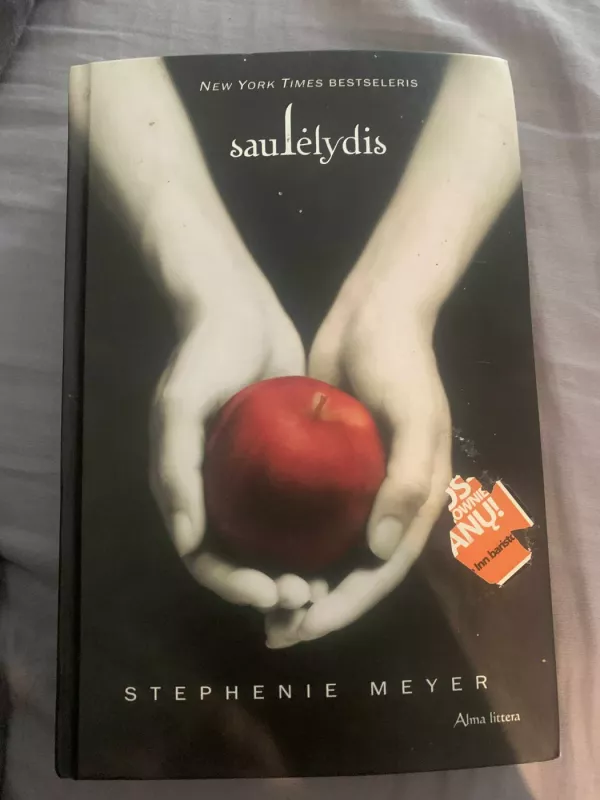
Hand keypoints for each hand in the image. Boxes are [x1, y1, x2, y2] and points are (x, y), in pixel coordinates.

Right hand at [151, 258, 306, 610]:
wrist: (241, 309)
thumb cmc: (205, 356)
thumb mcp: (181, 407)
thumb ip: (175, 471)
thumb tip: (188, 542)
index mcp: (187, 491)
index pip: (206, 557)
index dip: (234, 584)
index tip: (273, 593)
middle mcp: (218, 493)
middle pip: (242, 559)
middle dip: (270, 588)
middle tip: (311, 594)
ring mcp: (252, 480)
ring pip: (273, 543)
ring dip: (296, 569)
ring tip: (330, 583)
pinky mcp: (284, 463)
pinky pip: (298, 509)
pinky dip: (314, 533)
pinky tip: (346, 543)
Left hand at [266, 264, 451, 646]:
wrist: (372, 315)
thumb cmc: (400, 363)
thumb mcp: (414, 418)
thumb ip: (408, 483)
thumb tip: (382, 552)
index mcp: (415, 501)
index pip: (382, 572)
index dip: (346, 607)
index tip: (303, 627)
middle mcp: (386, 502)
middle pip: (353, 571)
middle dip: (317, 606)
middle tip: (273, 629)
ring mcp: (356, 486)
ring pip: (328, 550)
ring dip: (299, 581)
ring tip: (260, 605)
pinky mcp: (328, 466)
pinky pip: (308, 515)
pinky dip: (288, 541)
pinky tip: (256, 554)